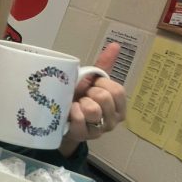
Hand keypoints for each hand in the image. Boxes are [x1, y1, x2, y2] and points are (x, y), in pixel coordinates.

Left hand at [59, 42, 126, 156]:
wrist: (62, 118)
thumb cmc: (80, 97)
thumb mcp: (92, 81)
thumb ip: (104, 65)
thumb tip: (115, 45)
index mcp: (119, 105)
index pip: (117, 91)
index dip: (102, 84)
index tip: (93, 85)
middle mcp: (113, 120)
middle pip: (105, 98)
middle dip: (90, 93)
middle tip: (83, 95)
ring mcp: (99, 130)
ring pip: (93, 110)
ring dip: (81, 103)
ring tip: (76, 103)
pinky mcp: (83, 136)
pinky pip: (79, 120)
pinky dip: (73, 112)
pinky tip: (69, 110)